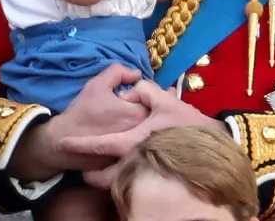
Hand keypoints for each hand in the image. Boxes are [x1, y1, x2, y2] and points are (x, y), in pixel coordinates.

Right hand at [8, 65, 148, 180]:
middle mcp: (142, 135)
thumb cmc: (81, 112)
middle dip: (152, 106)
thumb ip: (119, 72)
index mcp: (137, 114)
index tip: (133, 95)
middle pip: (156, 115)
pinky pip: (142, 146)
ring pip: (150, 131)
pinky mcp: (128, 160)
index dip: (145, 94)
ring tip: (135, 116)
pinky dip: (141, 137)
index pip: (155, 98)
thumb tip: (136, 73)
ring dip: (149, 122)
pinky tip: (131, 131)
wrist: (62, 142)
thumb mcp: (98, 84)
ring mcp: (136, 149)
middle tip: (139, 104)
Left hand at [58, 78, 226, 188]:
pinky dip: (125, 177)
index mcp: (133, 142)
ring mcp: (143, 173)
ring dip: (107, 178)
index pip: (100, 144)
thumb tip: (130, 92)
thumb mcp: (164, 100)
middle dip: (91, 175)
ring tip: (101, 171)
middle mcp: (134, 161)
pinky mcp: (154, 179)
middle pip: (102, 178)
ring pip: (115, 184)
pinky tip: (128, 168)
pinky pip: (131, 182)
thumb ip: (143, 90)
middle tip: (84, 170)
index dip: (78, 145)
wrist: (211, 143)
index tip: (63, 144)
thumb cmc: (186, 124)